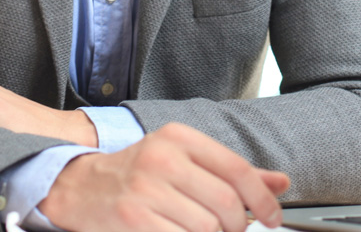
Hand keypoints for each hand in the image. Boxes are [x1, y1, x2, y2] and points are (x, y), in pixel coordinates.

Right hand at [38, 122, 289, 231]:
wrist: (79, 186)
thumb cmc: (137, 173)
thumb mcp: (184, 158)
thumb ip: (231, 171)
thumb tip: (280, 183)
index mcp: (179, 137)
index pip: (237, 169)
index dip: (263, 200)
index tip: (272, 218)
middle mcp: (163, 158)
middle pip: (226, 204)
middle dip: (237, 226)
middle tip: (231, 230)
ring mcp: (145, 189)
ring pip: (207, 228)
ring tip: (202, 231)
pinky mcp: (133, 218)